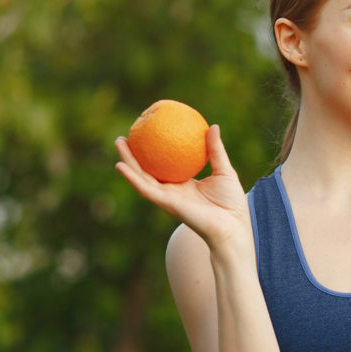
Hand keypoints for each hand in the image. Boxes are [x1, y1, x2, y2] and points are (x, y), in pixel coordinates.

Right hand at [115, 124, 251, 248]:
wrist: (231, 225)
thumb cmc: (231, 202)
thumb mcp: (224, 170)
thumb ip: (215, 150)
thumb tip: (212, 126)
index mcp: (184, 184)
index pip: (165, 165)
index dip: (155, 151)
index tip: (148, 133)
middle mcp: (172, 191)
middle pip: (148, 170)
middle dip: (135, 154)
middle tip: (126, 135)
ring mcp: (167, 197)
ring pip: (141, 177)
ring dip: (127, 161)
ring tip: (119, 143)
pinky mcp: (165, 203)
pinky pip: (145, 188)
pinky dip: (132, 178)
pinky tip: (120, 165)